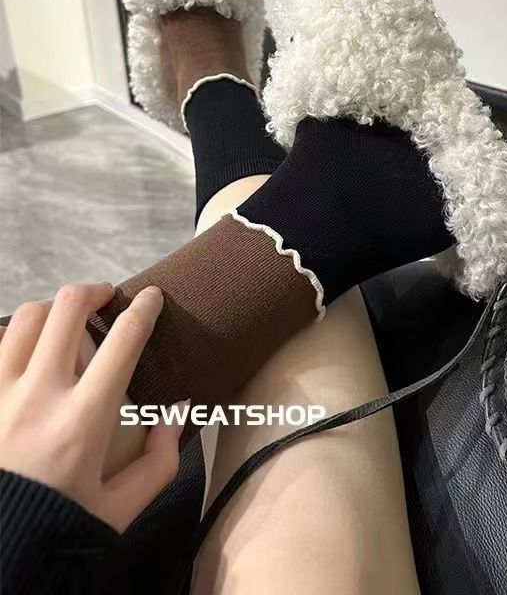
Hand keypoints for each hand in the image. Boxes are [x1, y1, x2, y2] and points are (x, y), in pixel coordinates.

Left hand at [0, 283, 181, 531]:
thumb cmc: (58, 527)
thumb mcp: (121, 507)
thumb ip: (160, 460)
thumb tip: (177, 410)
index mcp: (83, 419)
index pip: (124, 340)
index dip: (145, 308)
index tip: (153, 297)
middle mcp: (39, 394)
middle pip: (67, 308)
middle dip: (95, 291)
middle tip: (108, 298)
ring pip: (25, 317)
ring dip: (53, 308)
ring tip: (67, 317)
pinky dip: (17, 334)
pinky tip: (29, 346)